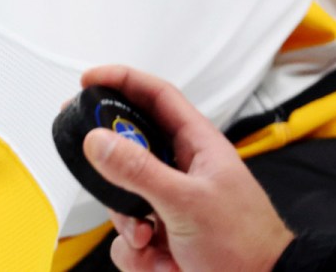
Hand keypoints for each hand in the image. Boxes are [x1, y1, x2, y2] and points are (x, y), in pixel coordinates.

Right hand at [80, 65, 293, 271]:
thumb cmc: (247, 245)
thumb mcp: (187, 202)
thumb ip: (140, 171)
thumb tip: (99, 140)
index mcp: (197, 146)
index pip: (156, 97)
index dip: (123, 80)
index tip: (89, 80)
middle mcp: (181, 170)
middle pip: (129, 146)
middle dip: (110, 162)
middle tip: (88, 154)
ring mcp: (169, 204)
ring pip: (122, 196)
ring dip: (126, 221)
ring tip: (147, 236)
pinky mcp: (161, 235)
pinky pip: (127, 236)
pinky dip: (135, 252)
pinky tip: (157, 258)